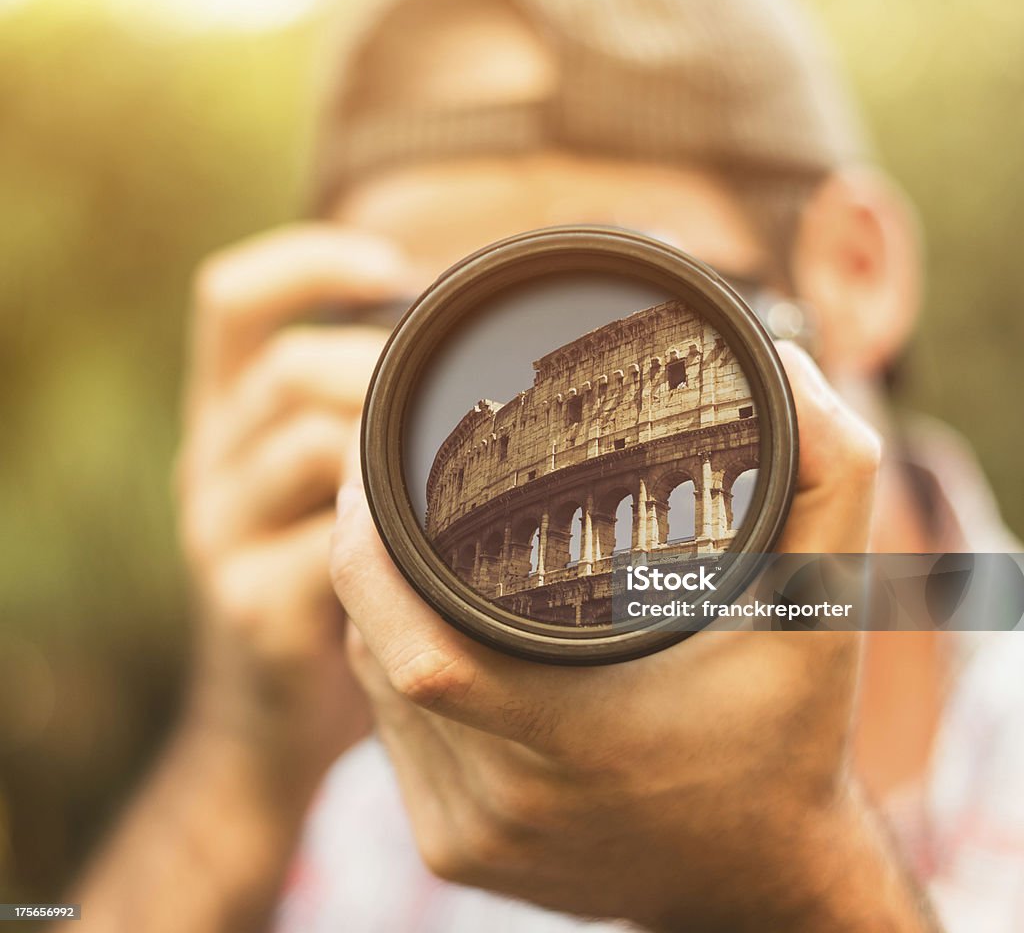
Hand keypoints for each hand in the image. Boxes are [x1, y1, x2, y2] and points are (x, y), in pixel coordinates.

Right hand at [177, 223, 419, 802]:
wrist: (267, 720)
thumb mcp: (324, 488)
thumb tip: (471, 352)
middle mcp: (208, 462)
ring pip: (309, 446)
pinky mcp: (247, 607)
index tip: (394, 271)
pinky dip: (388, 543)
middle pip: (288, 369)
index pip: (230, 299)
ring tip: (452, 483)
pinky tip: (426, 561)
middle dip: (383, 374)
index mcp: (226, 417)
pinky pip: (327, 550)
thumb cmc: (323, 580)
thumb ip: (363, 420)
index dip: (307, 263)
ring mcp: (218, 535)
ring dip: (393, 455)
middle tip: (457, 403)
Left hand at [329, 346, 928, 929]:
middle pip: (379, 653)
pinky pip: (388, 732)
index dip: (367, 555)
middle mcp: (502, 804)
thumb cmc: (785, 743)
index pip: (418, 651)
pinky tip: (422, 621)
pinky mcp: (453, 849)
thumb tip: (784, 363)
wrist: (760, 879)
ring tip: (406, 538)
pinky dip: (392, 664)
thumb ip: (828, 480)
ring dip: (379, 608)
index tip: (374, 467)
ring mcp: (467, 836)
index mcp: (574, 740)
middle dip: (367, 557)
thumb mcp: (826, 608)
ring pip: (374, 691)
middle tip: (387, 478)